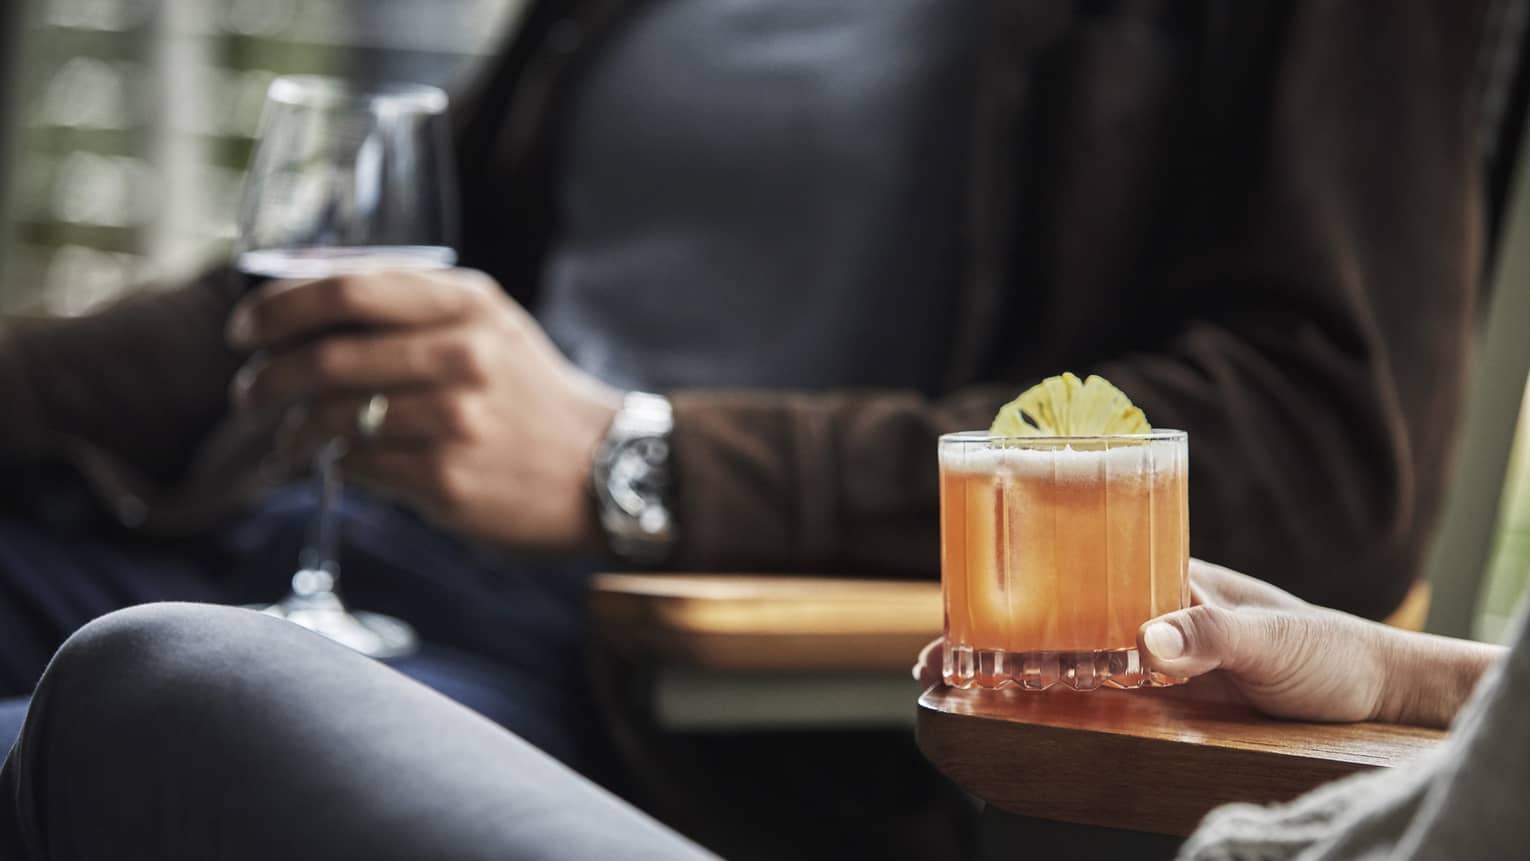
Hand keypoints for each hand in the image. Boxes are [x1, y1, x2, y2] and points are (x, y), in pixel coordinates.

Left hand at [227, 268, 622, 550]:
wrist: (607, 469)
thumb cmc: (530, 395)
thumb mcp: (489, 325)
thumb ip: (411, 305)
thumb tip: (301, 300)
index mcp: (467, 304)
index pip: (346, 291)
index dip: (279, 309)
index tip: (246, 331)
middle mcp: (462, 355)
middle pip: (325, 358)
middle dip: (266, 379)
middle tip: (248, 395)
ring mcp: (455, 420)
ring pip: (331, 418)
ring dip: (289, 430)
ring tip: (282, 437)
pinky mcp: (446, 480)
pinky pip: (357, 467)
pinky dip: (330, 465)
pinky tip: (331, 464)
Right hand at [914, 560, 1501, 727]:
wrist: (1372, 697)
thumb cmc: (1327, 649)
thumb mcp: (1273, 640)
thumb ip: (1214, 636)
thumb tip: (1146, 641)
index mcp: (1164, 575)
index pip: (1075, 564)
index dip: (1014, 576)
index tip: (962, 596)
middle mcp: (1144, 611)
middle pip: (1051, 614)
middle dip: (987, 632)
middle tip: (934, 659)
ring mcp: (1148, 661)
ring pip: (1060, 659)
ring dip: (1007, 672)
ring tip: (952, 688)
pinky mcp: (1160, 708)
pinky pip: (1091, 704)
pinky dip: (1047, 707)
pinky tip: (1014, 719)